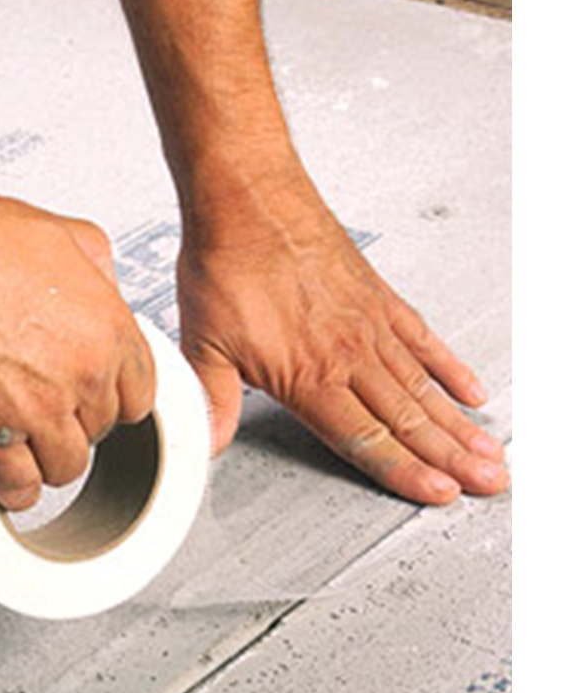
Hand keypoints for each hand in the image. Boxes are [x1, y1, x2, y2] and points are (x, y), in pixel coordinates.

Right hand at [0, 184, 155, 510]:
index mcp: (105, 328)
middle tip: (40, 404)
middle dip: (71, 421)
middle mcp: (79, 374)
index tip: (89, 396)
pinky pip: (16, 490)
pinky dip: (8, 488)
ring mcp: (36, 412)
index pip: (139, 395)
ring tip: (17, 437)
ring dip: (41, 458)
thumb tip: (102, 290)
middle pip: (99, 432)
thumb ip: (95, 270)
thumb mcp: (55, 233)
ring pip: (64, 468)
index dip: (110, 395)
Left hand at [177, 170, 508, 504]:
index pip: (365, 438)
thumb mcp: (202, 343)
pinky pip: (422, 338)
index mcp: (308, 375)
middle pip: (408, 419)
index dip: (404, 472)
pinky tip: (468, 387)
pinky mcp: (375, 295)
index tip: (438, 494)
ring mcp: (368, 324)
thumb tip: (206, 445)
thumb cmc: (226, 263)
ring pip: (423, 386)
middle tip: (489, 483)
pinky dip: (448, 365)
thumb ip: (211, 401)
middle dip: (451, 458)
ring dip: (458, 423)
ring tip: (489, 450)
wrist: (248, 198)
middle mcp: (347, 353)